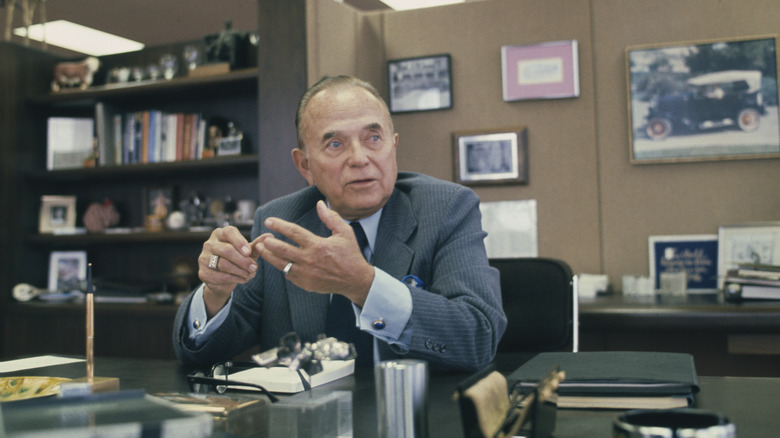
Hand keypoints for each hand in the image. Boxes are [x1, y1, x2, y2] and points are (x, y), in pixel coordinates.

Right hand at [199, 226, 260, 314]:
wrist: (222, 279)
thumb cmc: (236, 259)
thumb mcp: (247, 251)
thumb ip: (256, 244)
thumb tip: (270, 236)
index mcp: (220, 234)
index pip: (229, 232)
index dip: (240, 242)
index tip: (249, 252)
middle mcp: (209, 244)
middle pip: (226, 250)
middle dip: (243, 260)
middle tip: (255, 267)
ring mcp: (203, 258)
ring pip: (223, 264)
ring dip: (240, 271)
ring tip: (251, 274)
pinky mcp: (203, 273)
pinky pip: (220, 276)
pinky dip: (235, 279)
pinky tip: (244, 279)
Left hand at [256, 201, 373, 305]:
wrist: (356, 280)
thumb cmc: (350, 254)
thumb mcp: (345, 233)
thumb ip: (331, 217)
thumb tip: (320, 204)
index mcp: (318, 245)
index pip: (293, 232)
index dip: (279, 225)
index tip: (269, 221)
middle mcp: (310, 259)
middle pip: (282, 249)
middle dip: (269, 243)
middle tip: (262, 238)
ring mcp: (306, 273)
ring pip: (281, 264)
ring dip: (269, 256)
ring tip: (261, 249)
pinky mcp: (306, 284)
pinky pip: (288, 275)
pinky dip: (281, 267)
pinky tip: (277, 261)